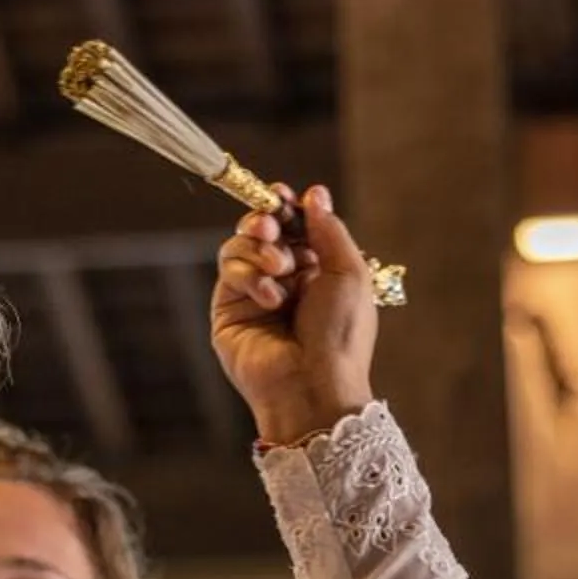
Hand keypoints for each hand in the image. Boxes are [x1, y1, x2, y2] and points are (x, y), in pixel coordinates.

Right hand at [211, 182, 379, 447]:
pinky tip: (270, 297)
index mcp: (317, 270)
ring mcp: (254, 295)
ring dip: (259, 250)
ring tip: (279, 270)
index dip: (285, 206)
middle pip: (262, 229)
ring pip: (240, 246)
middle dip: (267, 221)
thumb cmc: (341, 336)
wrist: (314, 385)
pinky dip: (248, 275)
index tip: (281, 195)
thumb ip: (329, 229)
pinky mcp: (229, 311)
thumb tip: (315, 193)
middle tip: (272, 226)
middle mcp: (284, 280)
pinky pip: (229, 271)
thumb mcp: (349, 272)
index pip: (294, 225)